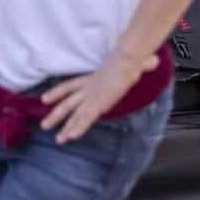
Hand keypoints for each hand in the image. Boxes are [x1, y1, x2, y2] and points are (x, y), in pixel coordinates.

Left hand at [39, 50, 163, 143]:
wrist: (125, 61)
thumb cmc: (128, 60)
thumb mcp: (133, 64)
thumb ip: (141, 65)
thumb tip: (155, 61)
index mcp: (91, 80)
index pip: (69, 86)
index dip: (57, 92)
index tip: (45, 98)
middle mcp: (88, 90)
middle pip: (67, 103)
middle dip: (56, 115)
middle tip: (45, 125)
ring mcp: (92, 98)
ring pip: (75, 115)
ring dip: (66, 127)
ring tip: (57, 139)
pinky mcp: (98, 104)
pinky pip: (86, 119)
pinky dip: (78, 128)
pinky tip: (70, 137)